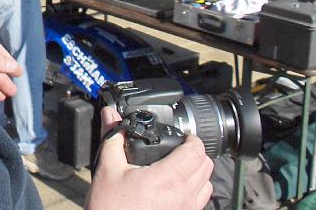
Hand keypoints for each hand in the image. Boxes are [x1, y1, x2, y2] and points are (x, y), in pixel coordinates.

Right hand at [84, 107, 212, 209]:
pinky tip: (175, 186)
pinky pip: (201, 199)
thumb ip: (113, 136)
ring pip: (207, 183)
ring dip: (197, 171)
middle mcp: (183, 195)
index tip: (182, 136)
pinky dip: (195, 188)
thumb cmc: (110, 207)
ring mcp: (186, 209)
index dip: (191, 139)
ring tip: (178, 166)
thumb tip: (111, 114)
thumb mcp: (108, 168)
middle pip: (206, 165)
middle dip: (195, 152)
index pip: (196, 151)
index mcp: (167, 178)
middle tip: (178, 148)